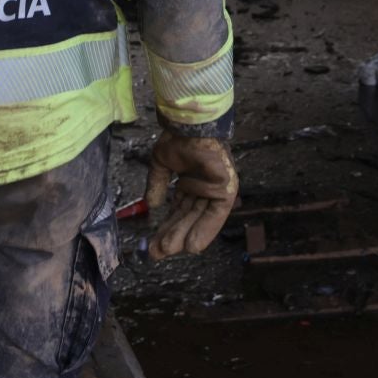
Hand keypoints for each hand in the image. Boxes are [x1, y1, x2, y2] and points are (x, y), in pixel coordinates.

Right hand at [144, 133, 238, 259]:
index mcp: (190, 182)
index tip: (154, 241)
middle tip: (156, 253)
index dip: (167, 226)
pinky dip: (204, 230)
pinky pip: (215, 216)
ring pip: (198, 219)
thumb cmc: (178, 138)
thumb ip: (158, 185)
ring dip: (183, 235)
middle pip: (187, 217)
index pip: (178, 210)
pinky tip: (191, 246)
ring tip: (167, 251)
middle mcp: (203, 189)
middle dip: (171, 235)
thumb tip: (151, 204)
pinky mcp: (226, 190)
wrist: (190, 125)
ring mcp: (215, 190)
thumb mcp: (162, 163)